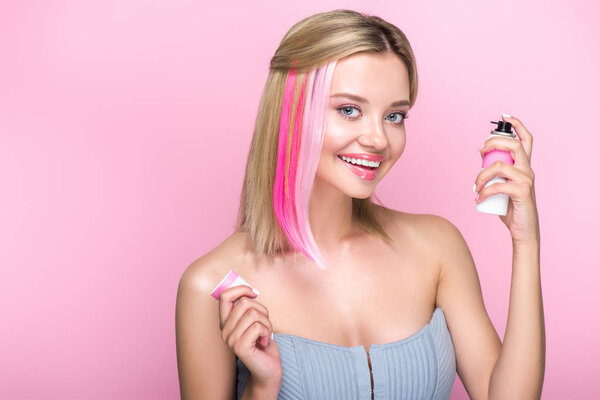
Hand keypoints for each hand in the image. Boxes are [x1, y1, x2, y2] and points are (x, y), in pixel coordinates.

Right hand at [218, 285, 282, 386]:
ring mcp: (230, 339)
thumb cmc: (263, 342)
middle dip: (262, 310)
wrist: (268, 368)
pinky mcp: (239, 347)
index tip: (254, 293)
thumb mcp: (255, 320)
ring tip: (266, 334)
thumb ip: (249, 307)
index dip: (240, 289)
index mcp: (226, 322)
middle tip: (265, 324)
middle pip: (244, 303)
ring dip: (267, 322)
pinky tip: (265, 342)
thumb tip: (251, 290)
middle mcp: (224, 330)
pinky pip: (258, 327)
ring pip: (253, 314)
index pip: (224, 296)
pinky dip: (267, 332)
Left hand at [475, 115, 539, 244]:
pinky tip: (478, 198)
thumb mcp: (501, 186)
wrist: (522, 230)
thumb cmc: (510, 208)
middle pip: (514, 145)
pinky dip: (484, 191)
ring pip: (500, 165)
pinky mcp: (522, 192)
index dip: (517, 125)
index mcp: (524, 166)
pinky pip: (498, 185)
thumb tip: (482, 157)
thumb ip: (495, 173)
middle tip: (479, 151)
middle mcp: (528, 170)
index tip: (504, 116)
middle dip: (493, 143)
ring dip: (481, 175)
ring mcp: (526, 180)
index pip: (526, 140)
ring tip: (475, 187)